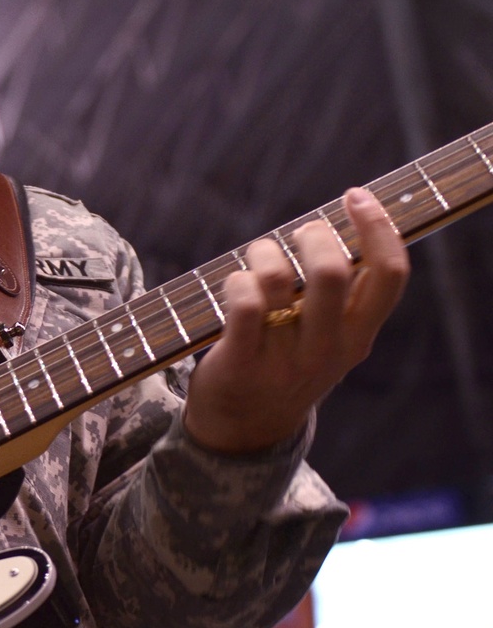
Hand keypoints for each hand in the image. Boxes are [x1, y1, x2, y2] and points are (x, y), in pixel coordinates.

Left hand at [183, 188, 408, 453]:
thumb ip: (344, 294)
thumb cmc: (288, 362)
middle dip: (312, 234)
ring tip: (259, 259)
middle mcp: (327, 349)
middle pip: (332, 270)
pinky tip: (236, 285)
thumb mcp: (330, 338)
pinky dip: (237, 281)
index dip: (378, 226)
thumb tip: (348, 221)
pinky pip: (244, 303)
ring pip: (278, 279)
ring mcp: (284, 359)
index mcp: (358, 337)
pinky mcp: (241, 363)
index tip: (356, 197)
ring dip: (263, 252)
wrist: (244, 430)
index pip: (390, 274)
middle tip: (298, 235)